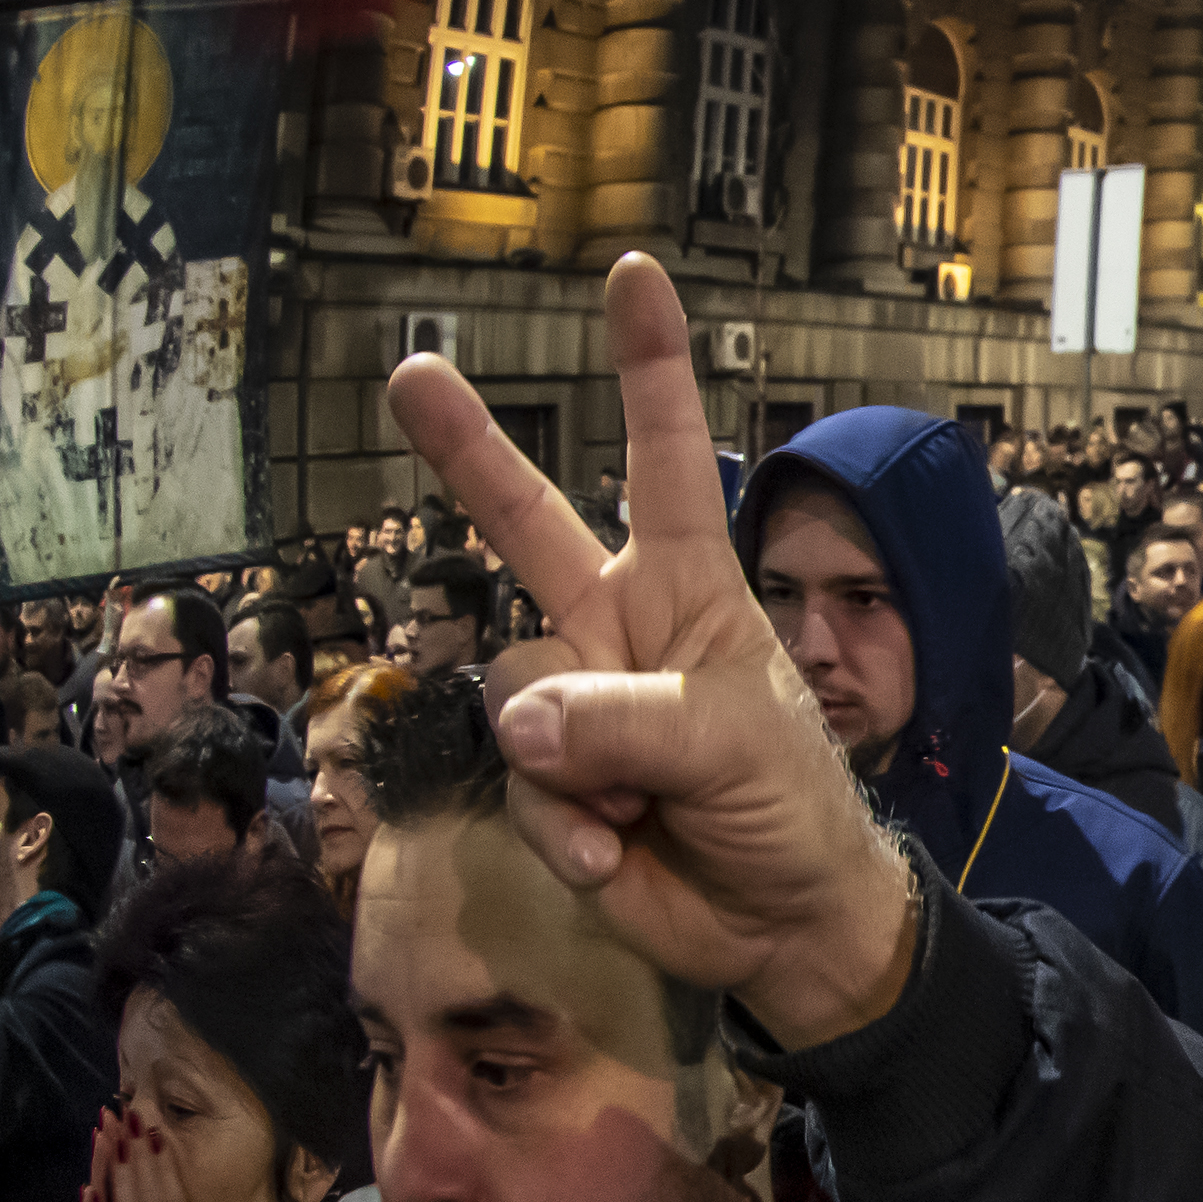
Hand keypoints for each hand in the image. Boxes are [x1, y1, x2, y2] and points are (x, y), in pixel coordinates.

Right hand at [386, 256, 913, 1047]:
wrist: (781, 922)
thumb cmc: (788, 805)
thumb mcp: (736, 743)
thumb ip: (627, 721)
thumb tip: (519, 716)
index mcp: (688, 588)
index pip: (666, 462)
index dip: (650, 373)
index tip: (636, 279)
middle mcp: (619, 627)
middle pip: (528, 525)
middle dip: (469, 450)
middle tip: (413, 369)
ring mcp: (575, 701)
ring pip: (518, 690)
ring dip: (582, 766)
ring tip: (646, 808)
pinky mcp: (543, 779)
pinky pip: (520, 781)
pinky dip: (569, 827)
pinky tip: (620, 852)